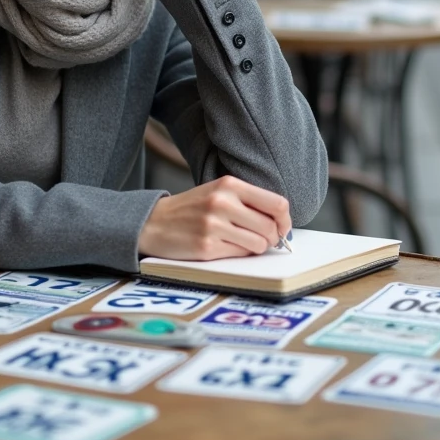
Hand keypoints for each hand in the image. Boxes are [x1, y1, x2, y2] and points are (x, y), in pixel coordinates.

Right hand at [137, 176, 291, 260]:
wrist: (154, 222)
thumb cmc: (192, 208)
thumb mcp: (219, 192)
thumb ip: (248, 201)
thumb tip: (281, 223)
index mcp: (229, 185)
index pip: (276, 203)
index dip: (285, 220)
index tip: (282, 228)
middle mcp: (223, 202)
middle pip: (270, 227)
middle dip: (272, 238)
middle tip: (264, 240)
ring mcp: (214, 225)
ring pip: (259, 244)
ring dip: (256, 247)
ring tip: (242, 242)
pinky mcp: (207, 247)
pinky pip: (240, 254)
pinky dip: (239, 254)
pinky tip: (225, 247)